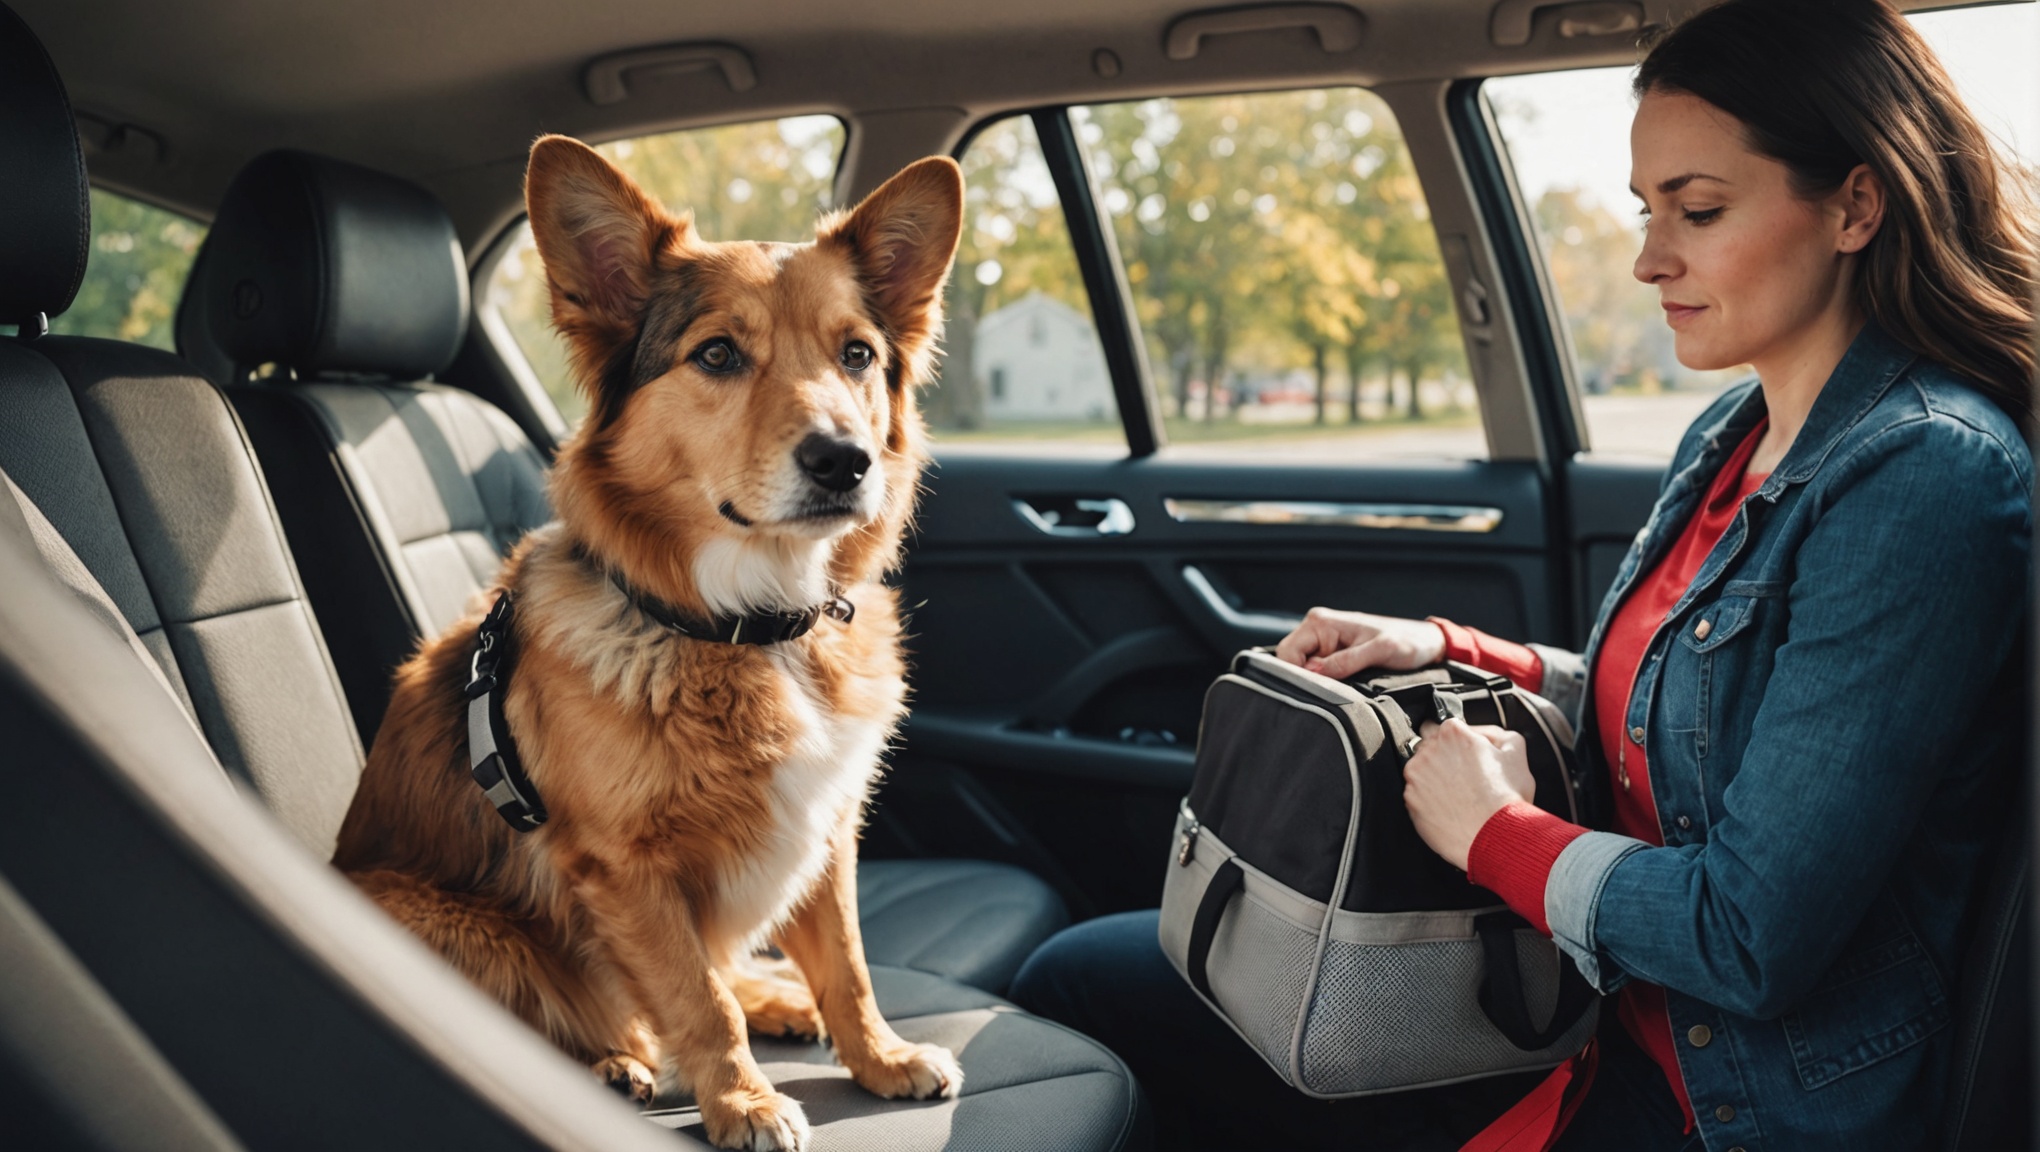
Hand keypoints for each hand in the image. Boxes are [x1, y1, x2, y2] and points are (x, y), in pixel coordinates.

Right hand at [1274, 607, 1445, 679]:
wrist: (1426, 644)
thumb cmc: (1407, 642)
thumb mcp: (1379, 651)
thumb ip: (1346, 661)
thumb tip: (1314, 672)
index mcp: (1321, 622)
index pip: (1287, 652)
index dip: (1295, 673)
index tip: (1315, 688)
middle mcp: (1318, 629)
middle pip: (1290, 661)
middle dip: (1305, 678)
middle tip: (1331, 690)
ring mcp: (1325, 643)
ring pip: (1302, 669)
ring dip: (1317, 681)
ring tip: (1342, 687)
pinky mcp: (1334, 655)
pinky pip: (1318, 672)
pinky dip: (1326, 682)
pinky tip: (1342, 687)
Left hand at [1402, 720, 1534, 871]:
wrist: (1496, 837)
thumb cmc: (1507, 796)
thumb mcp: (1514, 750)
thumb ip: (1494, 732)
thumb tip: (1479, 732)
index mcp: (1452, 733)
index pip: (1446, 727)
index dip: (1459, 743)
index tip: (1467, 756)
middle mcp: (1427, 751)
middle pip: (1431, 748)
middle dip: (1445, 759)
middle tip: (1466, 779)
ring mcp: (1415, 777)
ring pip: (1422, 772)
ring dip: (1435, 780)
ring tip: (1460, 797)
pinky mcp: (1410, 801)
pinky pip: (1417, 795)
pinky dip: (1429, 801)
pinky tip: (1450, 809)